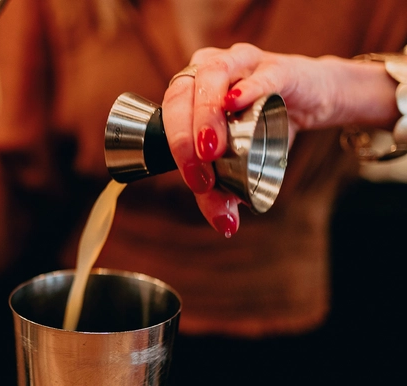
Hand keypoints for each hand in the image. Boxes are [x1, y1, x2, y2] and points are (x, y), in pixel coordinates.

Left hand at [162, 42, 396, 235]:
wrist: (313, 100)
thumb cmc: (266, 124)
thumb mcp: (242, 161)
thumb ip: (225, 190)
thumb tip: (225, 225)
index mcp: (190, 91)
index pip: (170, 113)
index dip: (176, 147)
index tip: (195, 181)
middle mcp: (208, 69)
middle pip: (182, 94)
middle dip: (185, 134)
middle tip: (200, 168)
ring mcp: (241, 62)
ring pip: (212, 76)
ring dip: (207, 114)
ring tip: (211, 149)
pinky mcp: (278, 66)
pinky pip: (260, 74)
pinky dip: (247, 88)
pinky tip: (235, 102)